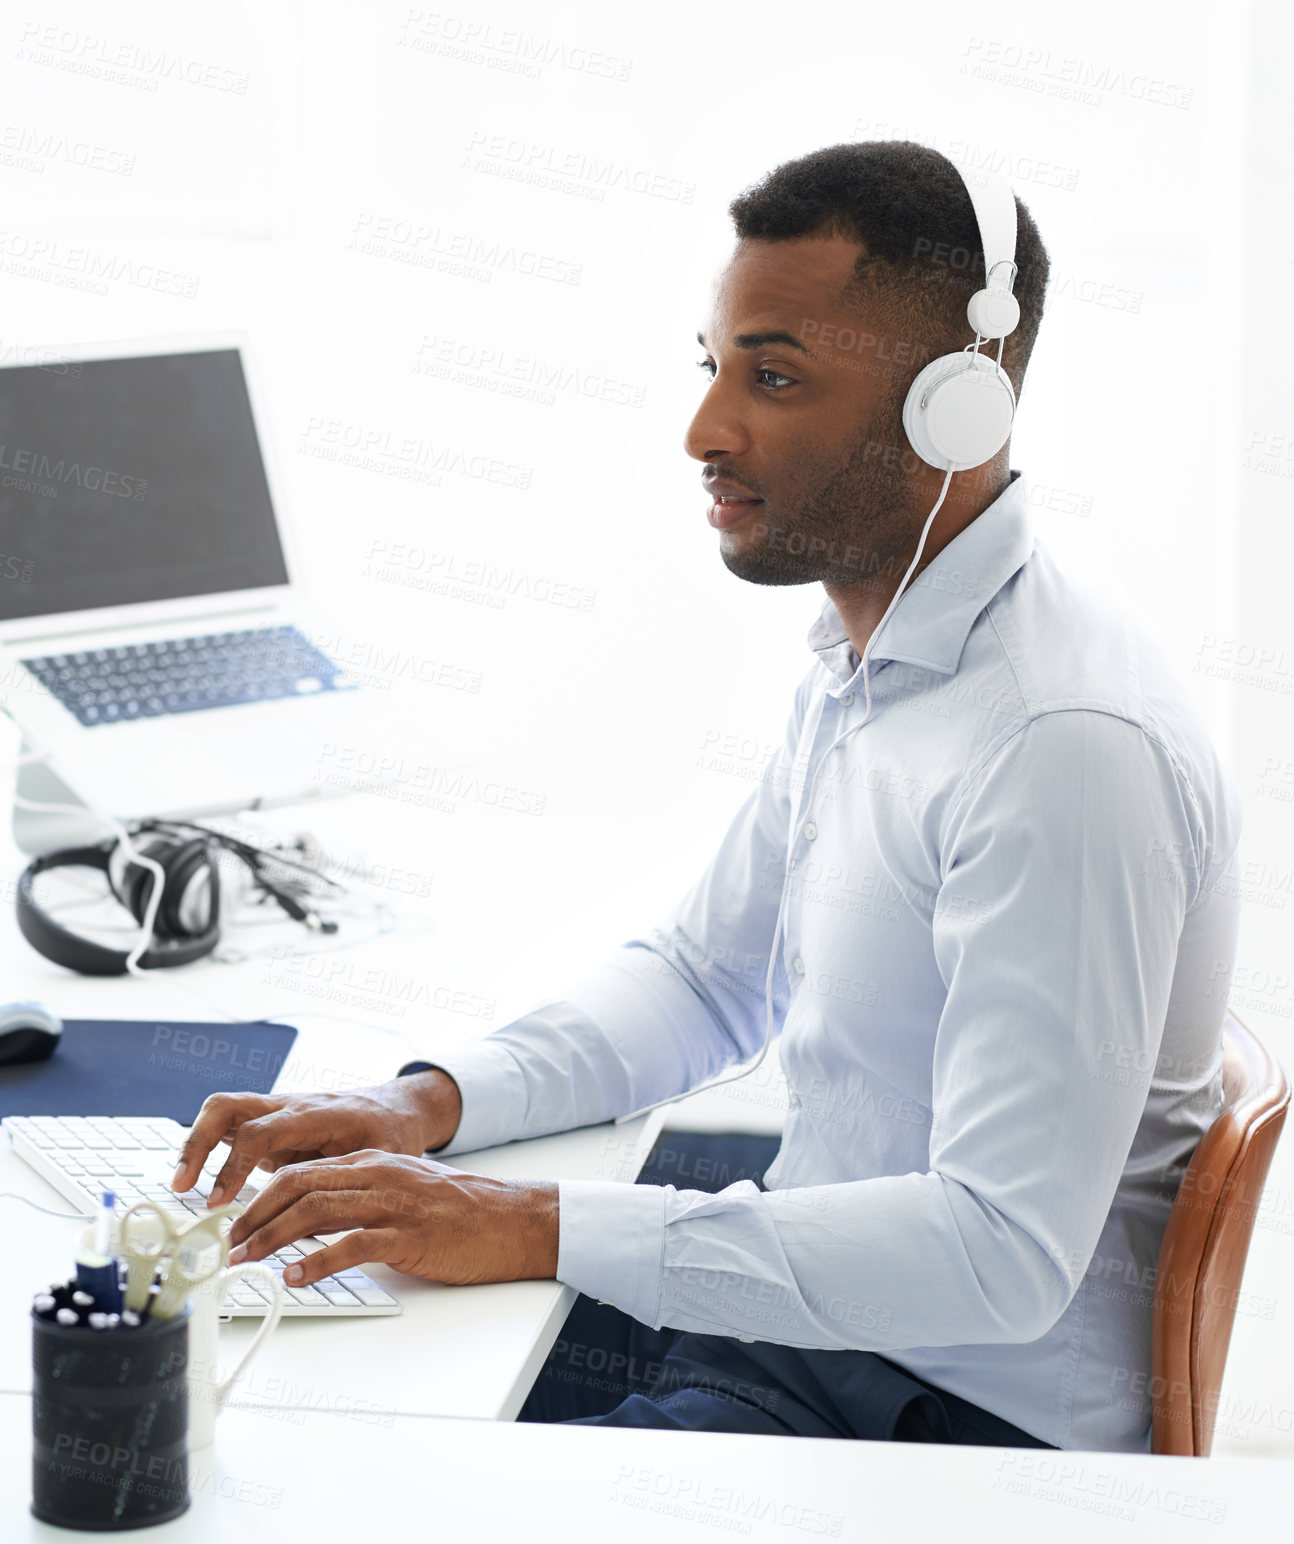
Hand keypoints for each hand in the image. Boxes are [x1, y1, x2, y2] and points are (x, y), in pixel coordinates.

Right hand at [170, 1071, 462, 1205]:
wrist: (396, 1108)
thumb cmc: (391, 1132)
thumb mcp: (381, 1158)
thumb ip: (345, 1183)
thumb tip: (316, 1218)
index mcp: (314, 1114)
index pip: (260, 1131)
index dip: (234, 1165)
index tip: (221, 1199)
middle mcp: (289, 1107)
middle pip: (227, 1107)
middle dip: (198, 1144)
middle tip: (183, 1185)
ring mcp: (277, 1112)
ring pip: (223, 1110)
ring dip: (197, 1144)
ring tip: (182, 1184)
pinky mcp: (272, 1124)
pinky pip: (232, 1127)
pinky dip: (211, 1149)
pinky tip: (203, 1182)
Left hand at [225, 1151, 559, 1285]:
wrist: (511, 1220)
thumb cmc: (458, 1211)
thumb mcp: (403, 1189)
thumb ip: (360, 1196)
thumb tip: (309, 1221)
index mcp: (371, 1161)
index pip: (300, 1171)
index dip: (258, 1198)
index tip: (234, 1226)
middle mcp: (378, 1174)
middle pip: (298, 1186)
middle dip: (254, 1217)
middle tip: (229, 1246)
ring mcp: (394, 1203)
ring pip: (317, 1211)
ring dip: (274, 1239)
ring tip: (249, 1262)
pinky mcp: (409, 1235)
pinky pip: (353, 1245)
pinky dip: (318, 1261)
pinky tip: (297, 1276)